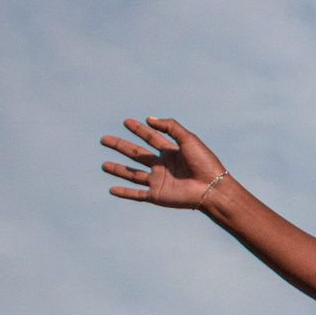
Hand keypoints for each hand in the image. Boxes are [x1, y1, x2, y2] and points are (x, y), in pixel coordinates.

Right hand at [100, 116, 228, 207]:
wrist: (211, 188)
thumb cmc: (204, 162)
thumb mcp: (188, 139)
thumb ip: (170, 127)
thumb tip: (149, 119)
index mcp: (172, 152)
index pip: (151, 138)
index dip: (139, 129)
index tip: (126, 121)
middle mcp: (163, 166)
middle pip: (137, 154)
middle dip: (120, 146)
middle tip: (104, 139)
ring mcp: (159, 181)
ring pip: (133, 174)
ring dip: (118, 169)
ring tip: (103, 165)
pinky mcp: (157, 195)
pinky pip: (137, 194)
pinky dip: (124, 193)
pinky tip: (111, 190)